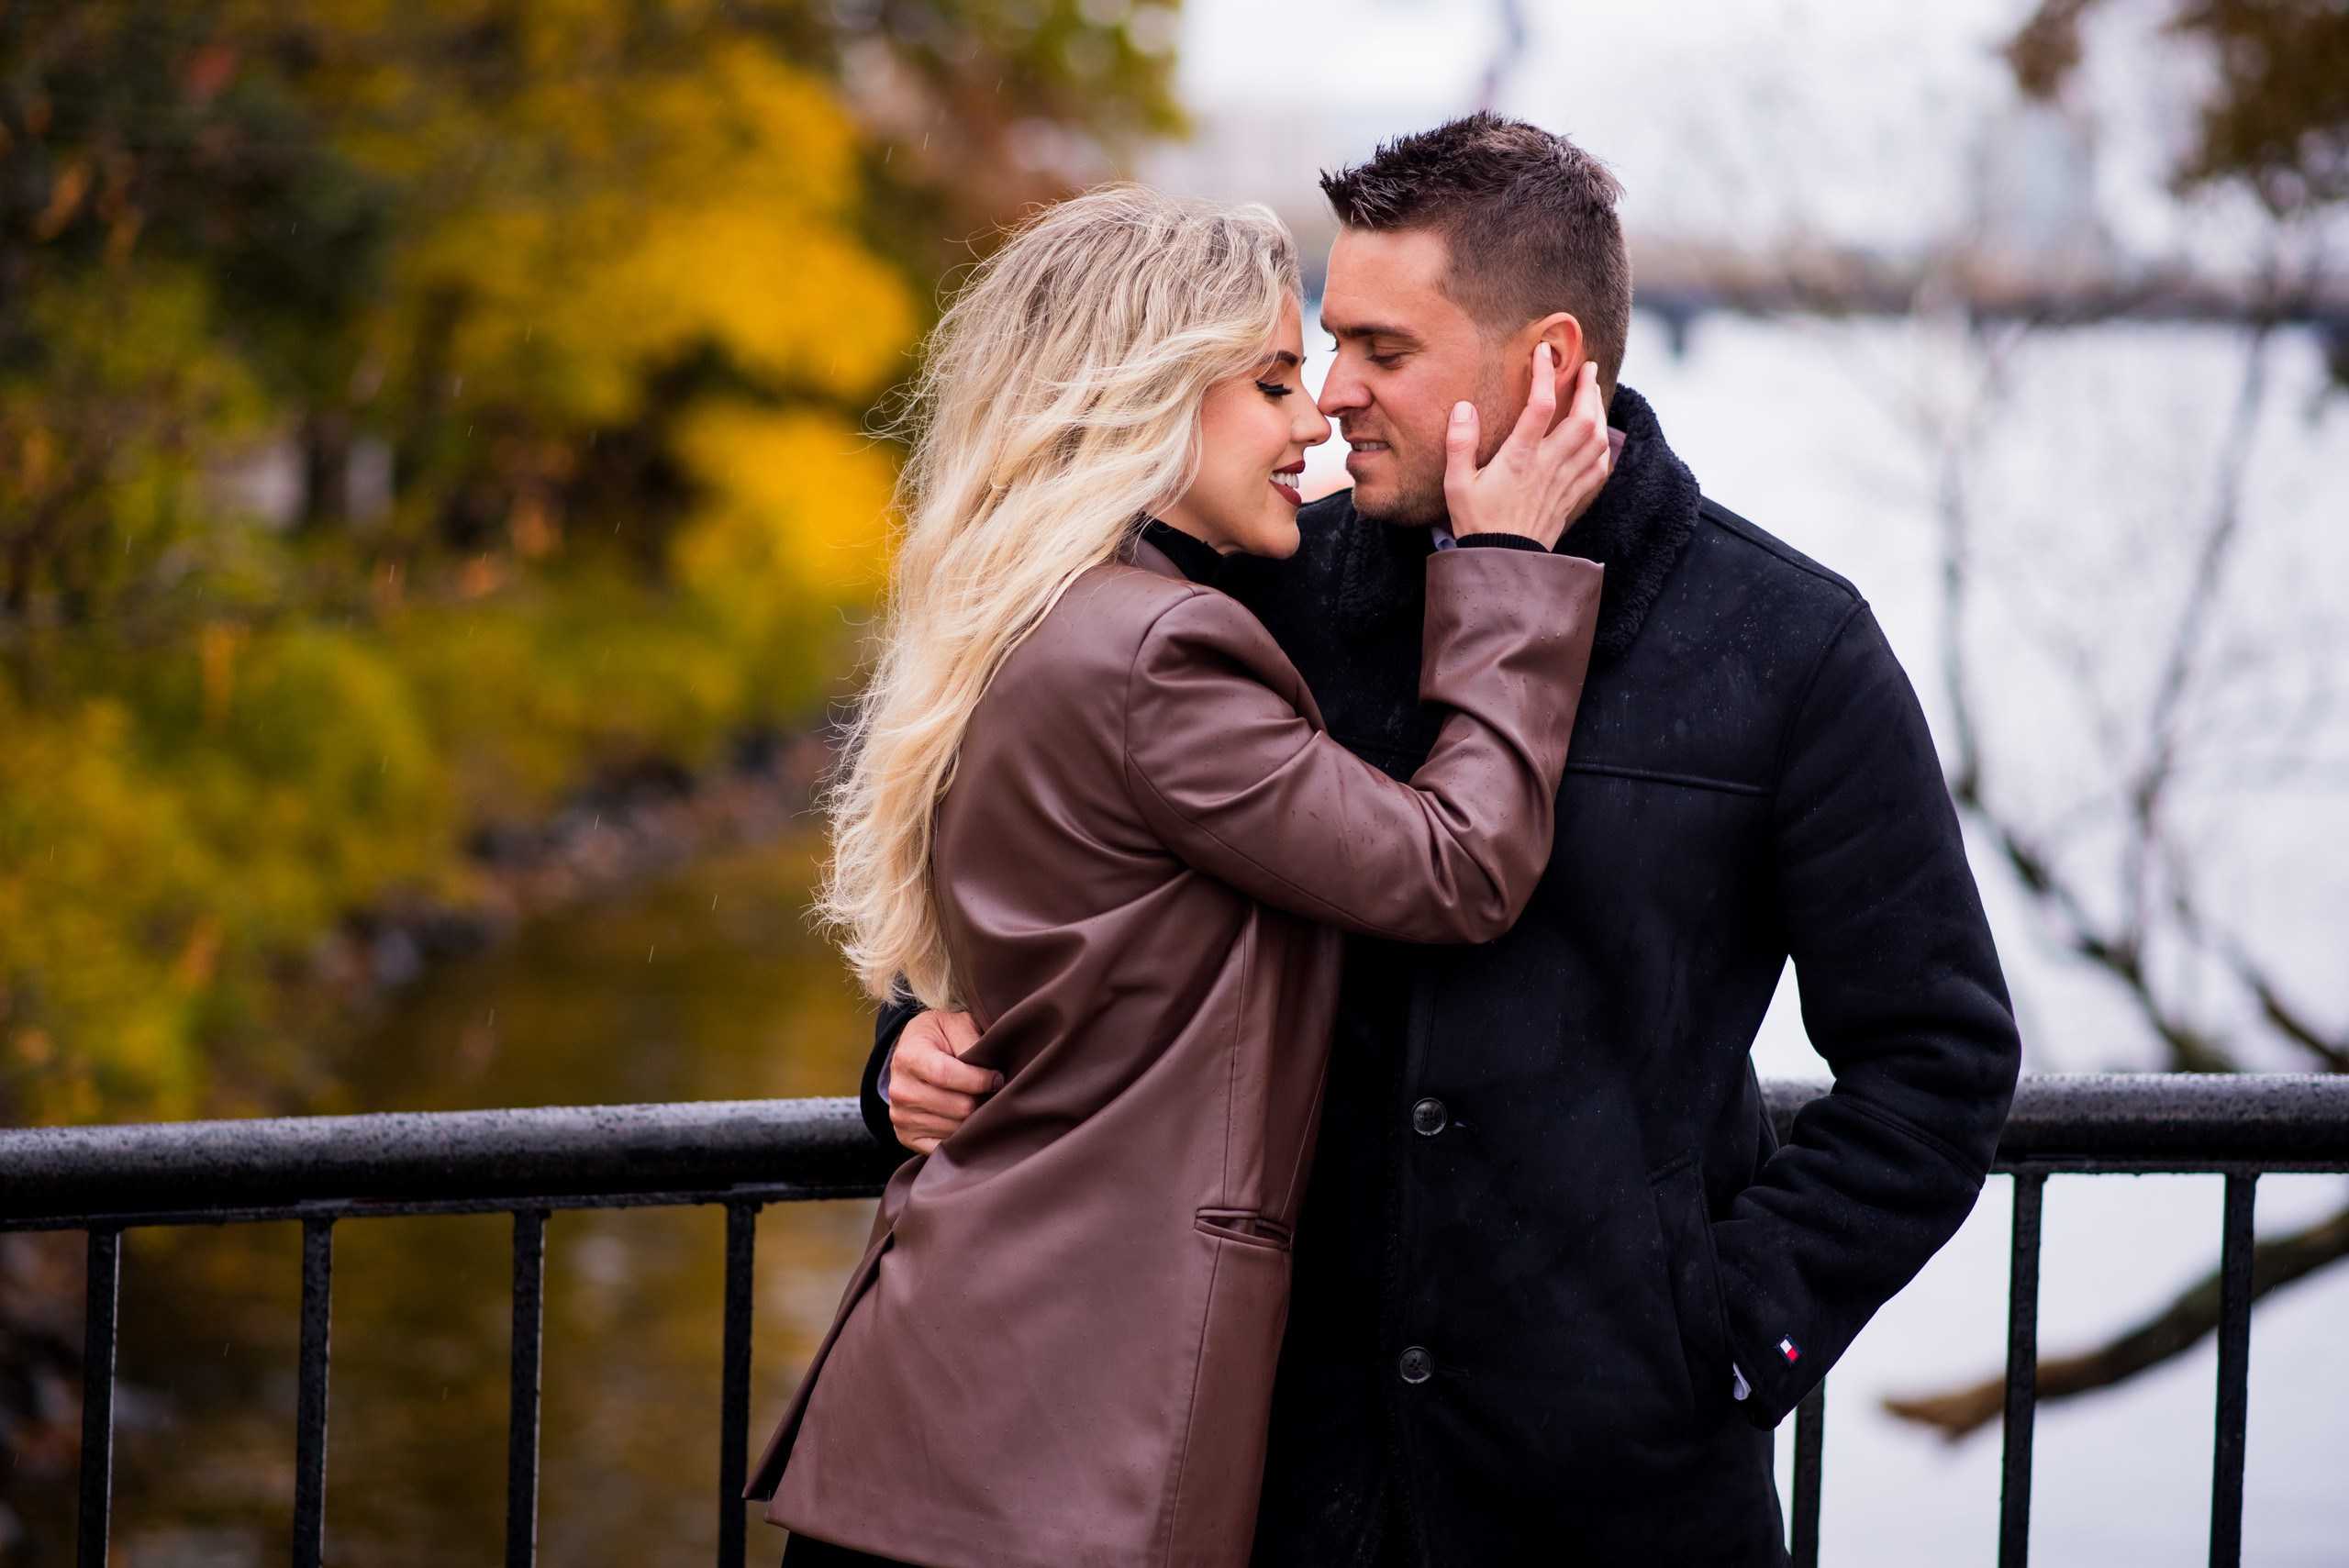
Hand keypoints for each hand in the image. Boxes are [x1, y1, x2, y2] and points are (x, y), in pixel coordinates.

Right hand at [886, 1009, 995, 1153]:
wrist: (912, 1052)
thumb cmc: (940, 1036)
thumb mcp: (955, 1024)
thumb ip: (972, 1042)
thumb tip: (993, 1074)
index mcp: (909, 1057)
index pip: (945, 1075)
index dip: (978, 1079)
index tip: (997, 1077)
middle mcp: (899, 1090)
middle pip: (957, 1107)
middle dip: (981, 1099)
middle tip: (991, 1090)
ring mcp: (901, 1116)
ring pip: (955, 1129)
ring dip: (973, 1118)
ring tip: (977, 1101)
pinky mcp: (906, 1136)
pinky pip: (944, 1146)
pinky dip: (960, 1135)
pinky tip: (964, 1118)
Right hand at [1443, 350, 1612, 550]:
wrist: (1503, 563)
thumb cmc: (1476, 523)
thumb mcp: (1456, 484)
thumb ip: (1459, 444)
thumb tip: (1463, 407)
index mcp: (1519, 458)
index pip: (1539, 405)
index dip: (1545, 373)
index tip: (1544, 351)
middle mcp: (1547, 466)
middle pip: (1582, 418)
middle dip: (1587, 388)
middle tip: (1587, 367)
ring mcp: (1564, 482)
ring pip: (1596, 440)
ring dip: (1599, 412)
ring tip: (1594, 394)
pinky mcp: (1571, 498)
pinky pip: (1598, 468)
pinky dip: (1603, 447)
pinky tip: (1598, 437)